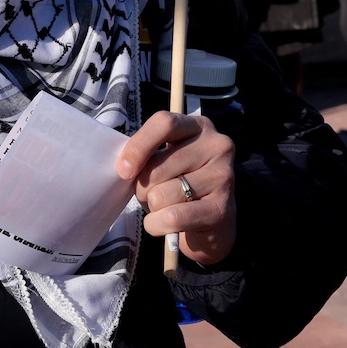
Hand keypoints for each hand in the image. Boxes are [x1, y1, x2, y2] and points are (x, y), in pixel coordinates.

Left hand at [116, 111, 236, 264]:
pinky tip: (164, 224)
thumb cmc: (179, 184)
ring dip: (153, 208)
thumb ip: (148, 156)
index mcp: (199, 126)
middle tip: (151, 194)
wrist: (211, 220)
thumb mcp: (165, 160)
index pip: (164, 123)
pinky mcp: (221, 209)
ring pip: (161, 195)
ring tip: (166, 207)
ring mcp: (223, 176)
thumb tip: (125, 168)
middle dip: (142, 188)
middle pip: (157, 166)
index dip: (138, 146)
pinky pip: (172, 217)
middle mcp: (217, 146)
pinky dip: (157, 225)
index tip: (123, 170)